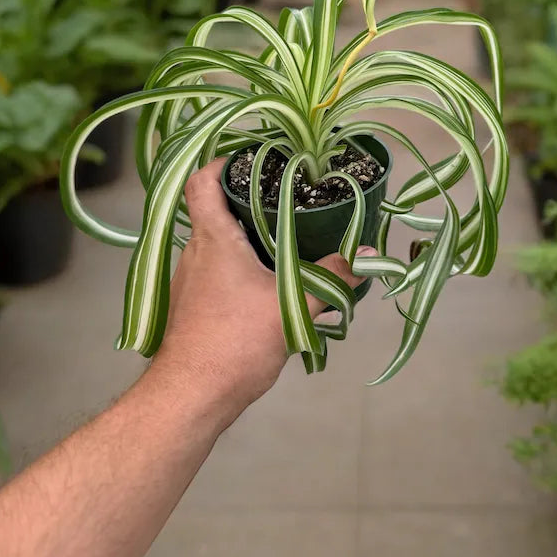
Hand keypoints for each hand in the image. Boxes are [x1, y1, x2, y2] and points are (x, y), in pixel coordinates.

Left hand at [150, 158, 371, 431]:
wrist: (191, 396)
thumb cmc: (236, 341)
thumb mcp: (293, 307)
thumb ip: (331, 278)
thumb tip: (367, 254)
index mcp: (213, 239)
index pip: (202, 182)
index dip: (221, 163)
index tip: (251, 160)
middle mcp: (195, 252)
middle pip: (213, 210)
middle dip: (247, 201)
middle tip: (285, 198)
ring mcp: (188, 281)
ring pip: (215, 244)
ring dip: (244, 238)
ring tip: (283, 239)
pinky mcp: (191, 306)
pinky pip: (214, 272)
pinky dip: (238, 267)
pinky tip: (267, 283)